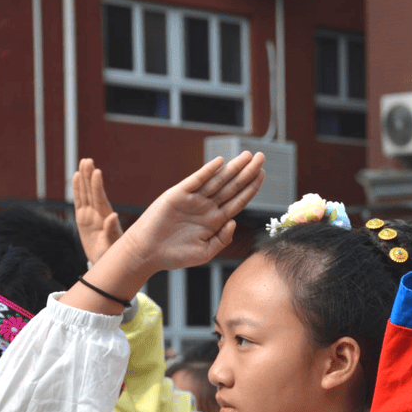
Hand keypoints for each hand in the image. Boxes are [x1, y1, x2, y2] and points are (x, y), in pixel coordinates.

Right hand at [73, 158, 123, 264]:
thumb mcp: (111, 246)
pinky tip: (76, 176)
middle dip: (90, 176)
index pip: (101, 199)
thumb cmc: (111, 255)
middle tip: (88, 160)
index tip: (97, 171)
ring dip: (84, 179)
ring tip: (82, 163)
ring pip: (85, 193)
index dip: (98, 186)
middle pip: (92, 192)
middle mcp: (98, 214)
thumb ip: (112, 231)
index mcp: (106, 218)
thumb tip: (114, 216)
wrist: (105, 263)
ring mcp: (90, 215)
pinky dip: (77, 189)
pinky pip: (79, 201)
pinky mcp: (82, 219)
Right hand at [116, 151, 265, 277]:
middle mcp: (207, 207)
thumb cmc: (176, 255)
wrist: (148, 253)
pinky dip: (207, 171)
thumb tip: (234, 221)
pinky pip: (196, 180)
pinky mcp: (178, 195)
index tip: (263, 174)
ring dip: (232, 168)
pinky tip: (220, 162)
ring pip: (218, 181)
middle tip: (261, 157)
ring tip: (247, 155)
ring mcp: (193, 200)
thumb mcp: (205, 252)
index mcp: (216, 220)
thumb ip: (222, 239)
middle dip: (247, 172)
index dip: (251, 187)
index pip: (239, 200)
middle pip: (232, 186)